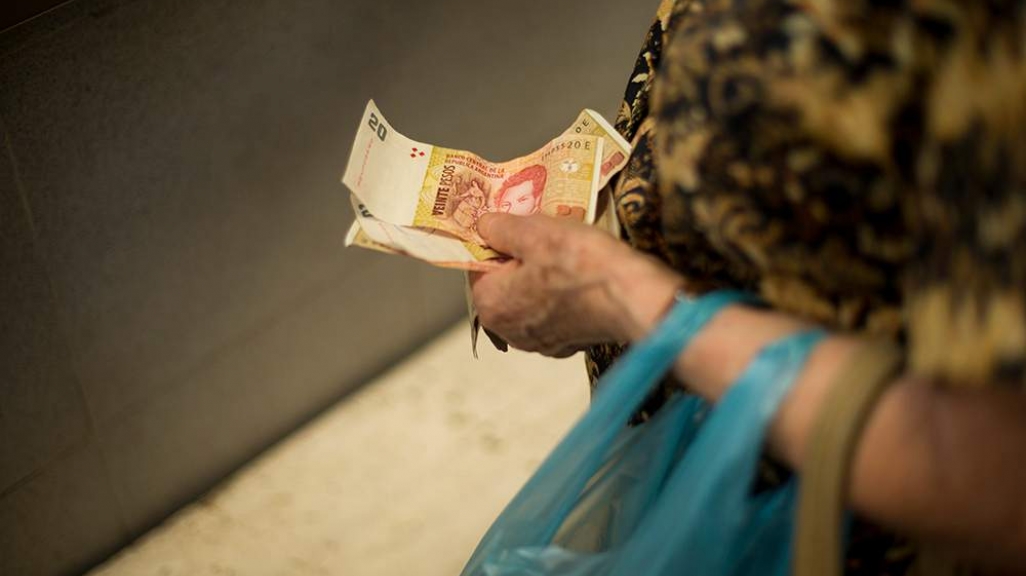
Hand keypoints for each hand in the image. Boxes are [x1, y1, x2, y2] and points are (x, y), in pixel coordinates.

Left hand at [469, 213, 682, 356]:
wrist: (633, 298)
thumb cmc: (582, 263)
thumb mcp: (535, 231)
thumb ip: (500, 227)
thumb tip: (484, 225)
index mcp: (491, 304)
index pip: (477, 263)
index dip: (498, 240)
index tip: (520, 225)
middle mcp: (507, 330)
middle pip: (503, 282)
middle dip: (520, 259)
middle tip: (546, 236)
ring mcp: (537, 342)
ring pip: (529, 297)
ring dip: (541, 277)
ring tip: (567, 255)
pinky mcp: (565, 345)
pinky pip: (553, 312)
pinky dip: (561, 296)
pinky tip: (580, 279)